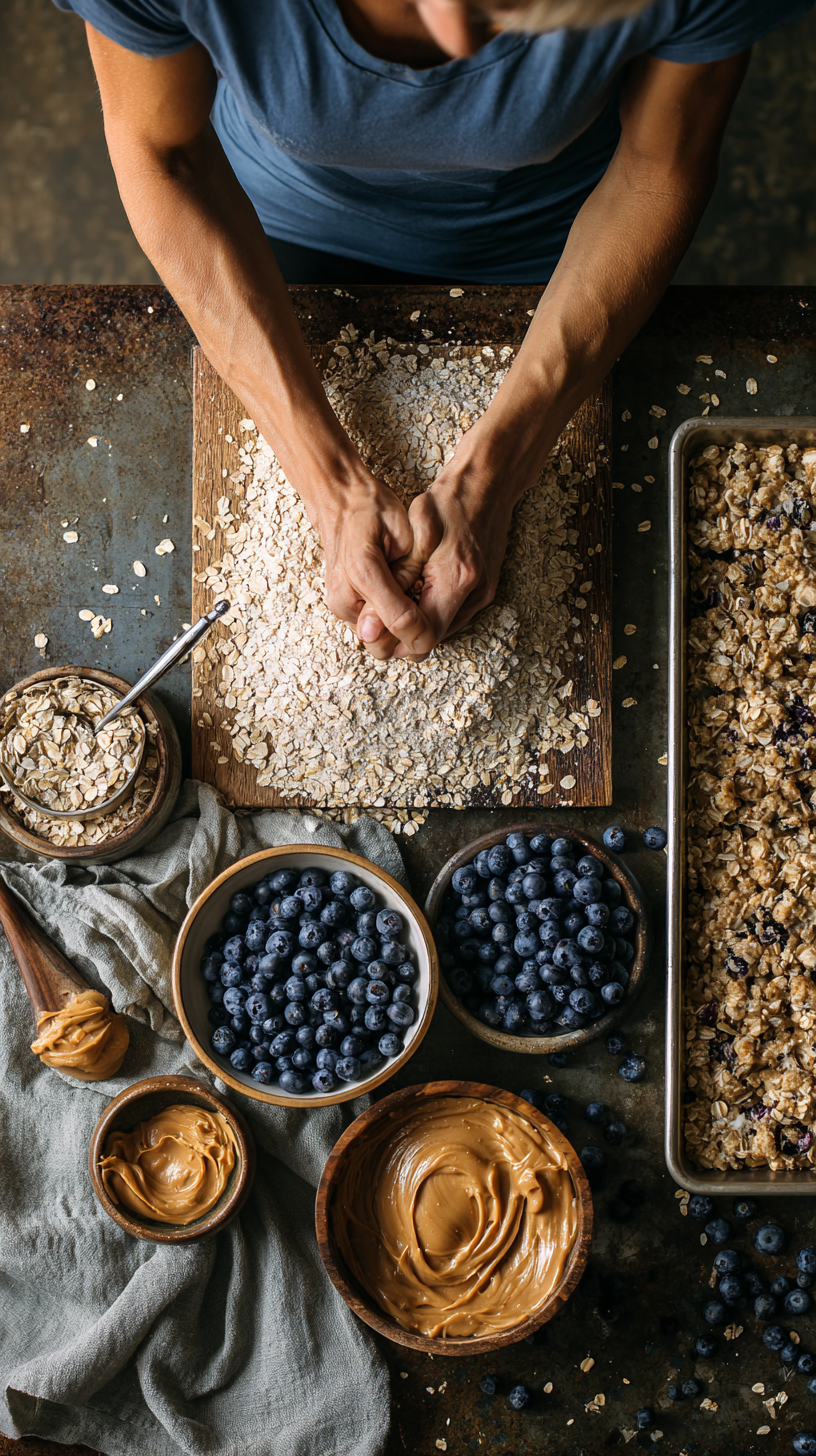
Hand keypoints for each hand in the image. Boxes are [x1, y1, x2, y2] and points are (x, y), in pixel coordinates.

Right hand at [315, 471, 437, 659]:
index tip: (439, 630)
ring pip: (376, 643)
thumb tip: (411, 618)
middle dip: (408, 641)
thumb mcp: (401, 532)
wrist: (338, 500)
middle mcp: (344, 595)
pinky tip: (401, 603)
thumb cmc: (371, 509)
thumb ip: (406, 573)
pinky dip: (387, 625)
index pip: (400, 623)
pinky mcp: (340, 606)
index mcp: (363, 571)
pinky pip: (369, 632)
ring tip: (414, 608)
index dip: (423, 633)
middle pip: (382, 647)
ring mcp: (339, 604)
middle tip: (428, 622)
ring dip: (398, 635)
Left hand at [357, 468, 515, 660]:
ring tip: (393, 601)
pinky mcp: (485, 591)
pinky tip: (414, 592)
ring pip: (442, 631)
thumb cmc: (450, 502)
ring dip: (417, 623)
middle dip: (402, 634)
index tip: (375, 626)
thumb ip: (399, 575)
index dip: (395, 638)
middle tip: (377, 615)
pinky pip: (452, 616)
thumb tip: (379, 612)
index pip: (424, 636)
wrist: (489, 484)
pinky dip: (430, 611)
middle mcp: (476, 594)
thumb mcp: (416, 531)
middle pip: (433, 640)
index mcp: (457, 578)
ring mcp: (484, 595)